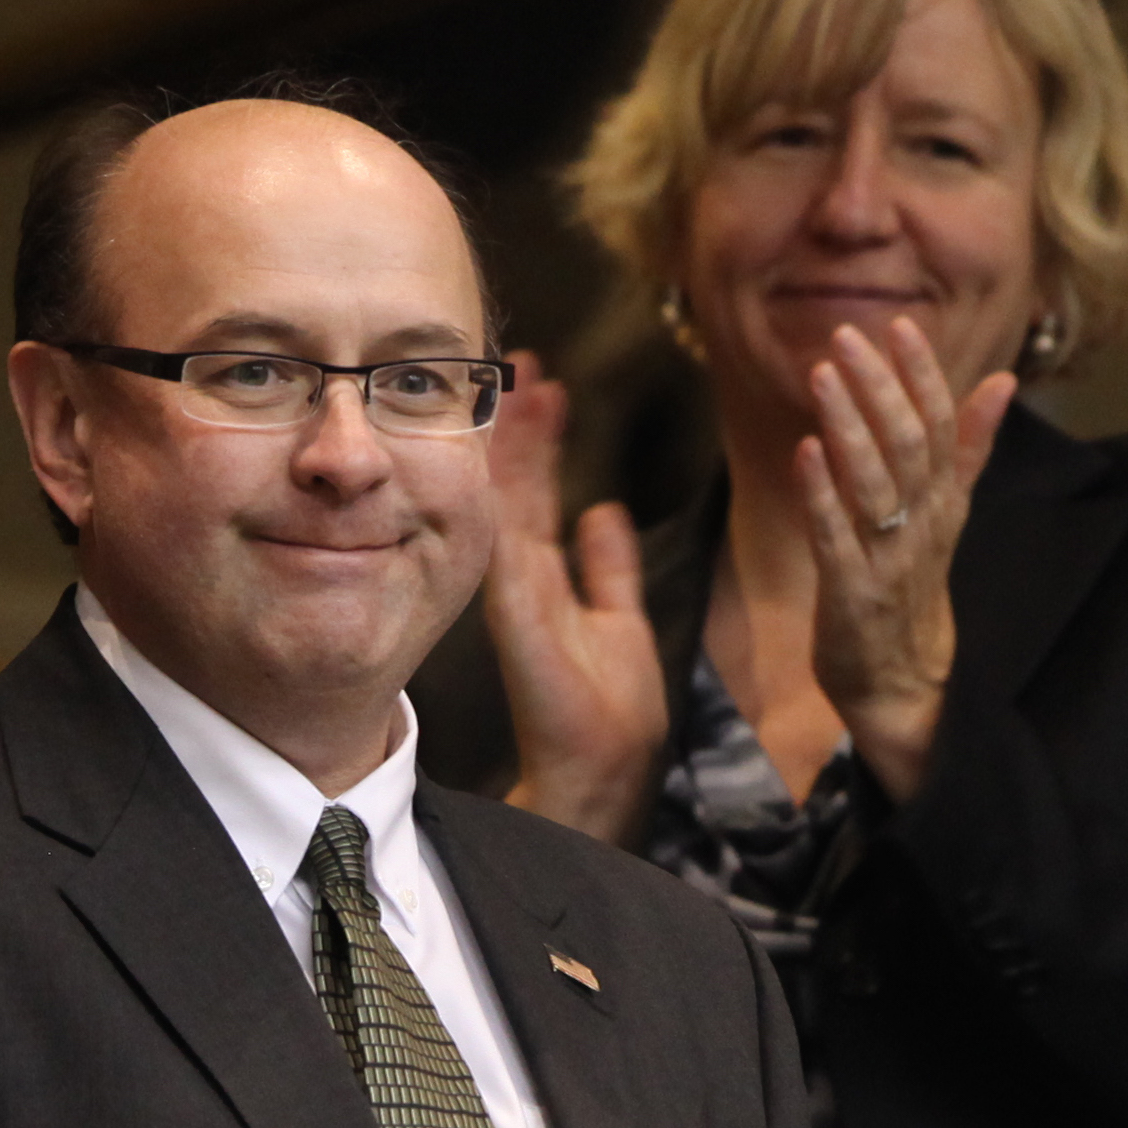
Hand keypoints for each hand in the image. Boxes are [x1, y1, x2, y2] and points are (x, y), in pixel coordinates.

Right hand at [486, 350, 668, 844]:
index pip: (534, 494)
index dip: (538, 439)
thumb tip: (604, 513)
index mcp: (542, 581)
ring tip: (526, 378)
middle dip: (520, 421)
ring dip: (517, 436)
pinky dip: (511, 478)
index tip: (544, 382)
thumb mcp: (619, 623)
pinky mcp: (514, 604)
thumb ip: (608, 570)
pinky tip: (515, 435)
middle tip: (522, 357)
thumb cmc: (607, 712)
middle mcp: (519, 578)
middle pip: (515, 484)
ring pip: (507, 496)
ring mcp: (512, 588)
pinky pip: (509, 526)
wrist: (598, 771)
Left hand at [796, 319, 1013, 801]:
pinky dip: (822, 495)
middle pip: (909, 446)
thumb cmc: (915, 591)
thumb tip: (1002, 382)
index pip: (942, 427)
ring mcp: (890, 560)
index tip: (900, 324)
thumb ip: (969, 449)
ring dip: (849, 427)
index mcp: (946, 502)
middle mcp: (924, 525)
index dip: (922, 375)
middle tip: (847, 335)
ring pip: (875, 485)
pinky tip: (803, 453)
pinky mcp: (854, 594)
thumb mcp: (949, 516)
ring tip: (824, 376)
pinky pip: (837, 538)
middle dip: (880, 387)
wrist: (904, 685)